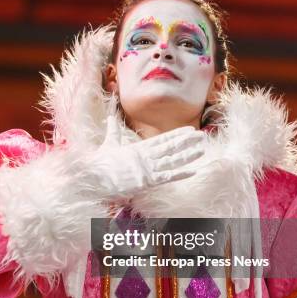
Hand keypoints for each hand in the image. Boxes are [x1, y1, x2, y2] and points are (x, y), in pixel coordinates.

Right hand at [88, 116, 204, 199]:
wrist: (94, 175)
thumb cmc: (100, 162)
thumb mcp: (108, 143)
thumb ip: (113, 130)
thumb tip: (111, 117)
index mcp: (139, 148)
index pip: (162, 139)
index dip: (177, 134)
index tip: (189, 130)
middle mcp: (146, 156)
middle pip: (171, 147)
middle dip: (187, 142)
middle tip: (202, 136)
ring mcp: (148, 168)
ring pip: (173, 160)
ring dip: (188, 155)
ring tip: (202, 150)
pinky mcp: (147, 180)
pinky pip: (168, 177)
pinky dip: (181, 174)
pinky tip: (193, 171)